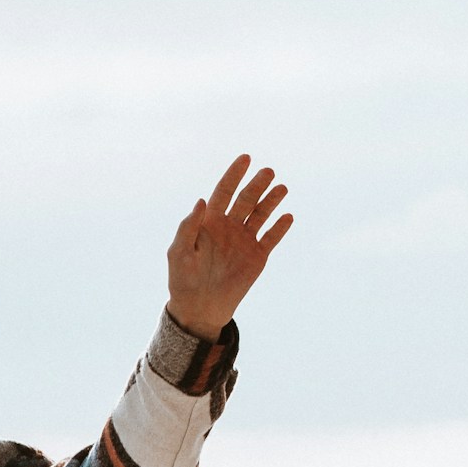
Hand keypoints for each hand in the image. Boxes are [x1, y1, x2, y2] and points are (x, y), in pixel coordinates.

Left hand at [166, 156, 291, 339]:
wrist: (199, 308)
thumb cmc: (183, 279)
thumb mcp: (179, 253)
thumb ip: (188, 227)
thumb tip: (201, 200)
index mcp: (210, 221)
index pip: (224, 191)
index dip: (234, 174)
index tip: (246, 158)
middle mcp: (229, 226)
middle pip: (246, 199)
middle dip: (257, 185)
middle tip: (268, 172)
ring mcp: (244, 240)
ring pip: (261, 215)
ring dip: (271, 201)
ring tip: (282, 188)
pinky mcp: (257, 256)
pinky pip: (271, 238)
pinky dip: (279, 228)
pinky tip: (287, 217)